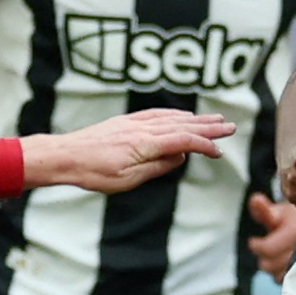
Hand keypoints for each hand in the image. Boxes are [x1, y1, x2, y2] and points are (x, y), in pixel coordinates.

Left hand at [25, 109, 233, 193]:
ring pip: (172, 117)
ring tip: (214, 119)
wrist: (65, 156)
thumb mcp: (128, 179)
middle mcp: (142, 128)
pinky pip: (157, 114)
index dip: (204, 145)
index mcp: (145, 144)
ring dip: (195, 118)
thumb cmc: (93, 172)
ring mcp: (134, 122)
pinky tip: (183, 116)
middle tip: (230, 126)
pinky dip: (175, 114)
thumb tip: (180, 156)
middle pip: (182, 124)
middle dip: (208, 126)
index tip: (219, 152)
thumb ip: (157, 166)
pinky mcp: (126, 122)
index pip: (183, 140)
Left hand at [247, 193, 295, 278]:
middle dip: (266, 259)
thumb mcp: (284, 210)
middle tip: (265, 251)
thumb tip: (255, 201)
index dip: (257, 246)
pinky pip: (293, 284)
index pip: (267, 249)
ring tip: (277, 259)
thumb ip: (265, 209)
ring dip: (276, 269)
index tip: (254, 242)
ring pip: (280, 277)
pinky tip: (288, 267)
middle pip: (271, 266)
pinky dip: (287, 278)